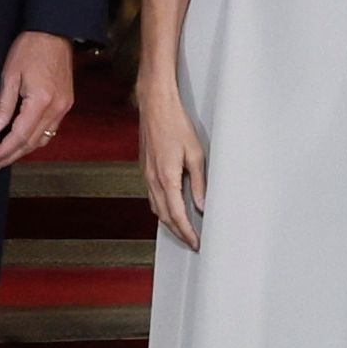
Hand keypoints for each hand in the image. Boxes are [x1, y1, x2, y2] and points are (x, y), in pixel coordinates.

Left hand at [0, 31, 75, 172]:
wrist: (54, 32)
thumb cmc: (29, 48)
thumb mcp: (10, 74)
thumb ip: (3, 104)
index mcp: (41, 102)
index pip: (20, 135)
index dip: (4, 150)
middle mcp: (56, 109)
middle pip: (33, 142)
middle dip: (13, 155)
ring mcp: (64, 107)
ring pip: (44, 138)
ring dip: (25, 150)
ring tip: (6, 157)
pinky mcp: (66, 103)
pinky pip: (51, 129)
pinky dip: (37, 138)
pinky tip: (24, 141)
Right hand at [138, 86, 204, 252]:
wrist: (155, 105)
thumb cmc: (175, 124)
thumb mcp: (195, 153)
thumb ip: (198, 182)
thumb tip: (201, 204)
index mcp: (166, 177)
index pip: (177, 214)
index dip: (187, 232)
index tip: (196, 242)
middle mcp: (153, 179)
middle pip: (164, 216)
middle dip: (178, 232)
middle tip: (191, 241)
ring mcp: (146, 175)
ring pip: (156, 208)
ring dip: (169, 222)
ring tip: (183, 230)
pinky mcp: (145, 169)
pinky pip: (152, 197)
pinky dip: (161, 209)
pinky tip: (170, 208)